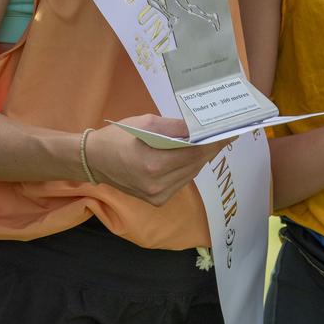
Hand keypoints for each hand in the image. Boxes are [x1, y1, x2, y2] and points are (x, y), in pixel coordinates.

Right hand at [85, 114, 229, 206]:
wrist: (93, 160)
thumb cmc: (118, 136)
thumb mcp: (146, 123)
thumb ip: (175, 127)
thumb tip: (199, 126)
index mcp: (153, 163)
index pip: (194, 152)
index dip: (214, 142)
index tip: (230, 131)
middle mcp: (158, 185)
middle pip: (195, 164)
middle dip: (211, 148)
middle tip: (226, 134)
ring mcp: (158, 196)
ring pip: (191, 174)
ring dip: (201, 158)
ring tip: (212, 142)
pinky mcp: (157, 201)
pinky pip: (181, 181)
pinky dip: (189, 168)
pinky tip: (193, 155)